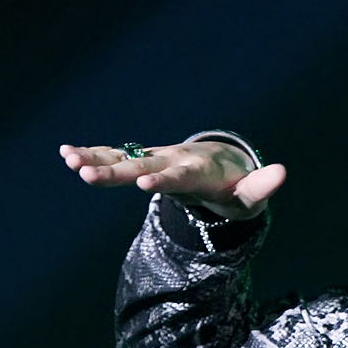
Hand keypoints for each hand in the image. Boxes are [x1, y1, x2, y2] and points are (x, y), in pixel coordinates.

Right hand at [59, 138, 286, 219]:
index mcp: (197, 171)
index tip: (145, 184)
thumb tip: (282, 172)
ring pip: (124, 158)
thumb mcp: (252, 193)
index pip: (178, 177)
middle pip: (142, 166)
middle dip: (115, 171)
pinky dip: (94, 154)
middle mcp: (173, 160)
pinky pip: (117, 156)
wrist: (225, 168)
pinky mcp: (145, 161)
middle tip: (85, 175)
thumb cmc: (238, 187)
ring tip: (67, 159)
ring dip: (96, 159)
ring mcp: (156, 159)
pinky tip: (66, 154)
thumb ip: (262, 185)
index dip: (163, 180)